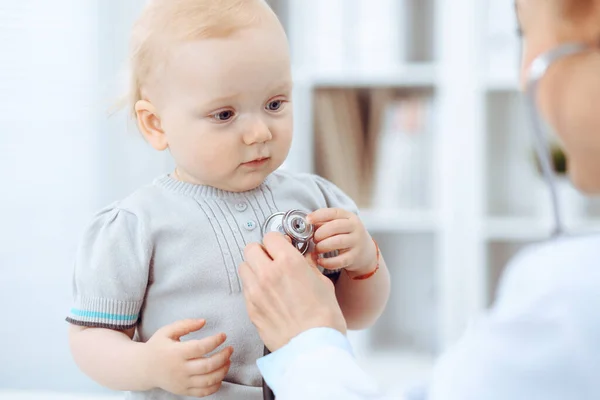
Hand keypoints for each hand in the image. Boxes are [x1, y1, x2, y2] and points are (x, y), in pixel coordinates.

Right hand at [143, 319, 232, 397]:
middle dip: (223, 357)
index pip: (200, 348)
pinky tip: (220, 375)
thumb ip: (185, 324)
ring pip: (208, 380)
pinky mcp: (183, 390)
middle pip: (207, 366)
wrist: (143, 368)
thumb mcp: (167, 331)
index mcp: (176, 353)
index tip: (223, 335)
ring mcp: (182, 382)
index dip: (215, 341)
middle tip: (230, 349)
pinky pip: (203, 392)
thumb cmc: (158, 346)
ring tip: (228, 361)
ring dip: (223, 371)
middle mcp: (179, 369)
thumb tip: (203, 321)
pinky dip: (216, 385)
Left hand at [239, 232, 346, 351]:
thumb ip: (308, 266)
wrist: (314, 347)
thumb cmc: (323, 319)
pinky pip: (245, 288)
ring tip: (267, 276)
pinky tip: (267, 294)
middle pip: (251, 249)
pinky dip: (253, 286)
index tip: (282, 245)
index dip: (278, 240)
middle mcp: (268, 273)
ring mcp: (256, 291)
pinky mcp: (251, 308)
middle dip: (262, 251)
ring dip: (254, 268)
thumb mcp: (323, 283)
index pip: (271, 237)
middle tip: (272, 258)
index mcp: (288, 262)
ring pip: (244, 267)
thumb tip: (304, 258)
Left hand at [307, 208, 376, 275]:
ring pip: (338, 242)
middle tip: (314, 239)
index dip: (318, 215)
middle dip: (320, 233)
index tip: (308, 220)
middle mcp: (355, 227)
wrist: (365, 251)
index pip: (333, 212)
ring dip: (323, 246)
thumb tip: (307, 224)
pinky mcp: (355, 257)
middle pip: (335, 226)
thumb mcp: (339, 225)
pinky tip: (320, 261)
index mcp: (349, 217)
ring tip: (317, 249)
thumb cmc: (346, 235)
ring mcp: (356, 242)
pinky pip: (340, 260)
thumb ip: (324, 223)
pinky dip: (327, 262)